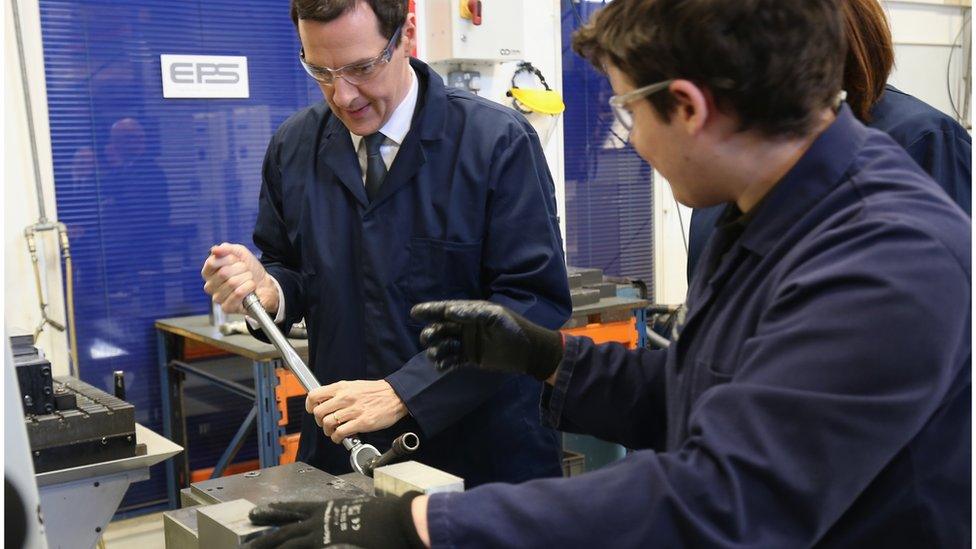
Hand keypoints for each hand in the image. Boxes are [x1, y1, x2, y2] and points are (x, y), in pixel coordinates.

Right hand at [200, 242, 277, 314]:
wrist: (265, 284)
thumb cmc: (249, 270)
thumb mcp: (239, 253)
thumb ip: (226, 249)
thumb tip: (215, 250)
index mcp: (209, 272)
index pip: (212, 262)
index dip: (229, 259)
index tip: (237, 260)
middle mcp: (210, 286)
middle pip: (223, 273)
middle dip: (241, 269)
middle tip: (246, 271)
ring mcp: (217, 298)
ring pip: (232, 283)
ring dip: (247, 279)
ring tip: (249, 280)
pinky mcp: (227, 308)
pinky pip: (238, 294)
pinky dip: (249, 288)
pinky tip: (250, 289)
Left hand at [246, 492, 426, 548]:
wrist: (398, 519)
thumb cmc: (386, 517)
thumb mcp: (360, 515)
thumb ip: (345, 519)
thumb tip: (340, 523)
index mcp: (330, 508)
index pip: (298, 508)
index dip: (280, 510)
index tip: (266, 510)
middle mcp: (322, 518)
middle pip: (286, 523)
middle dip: (266, 525)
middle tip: (249, 521)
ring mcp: (322, 531)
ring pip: (287, 539)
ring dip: (268, 542)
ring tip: (250, 546)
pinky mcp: (325, 541)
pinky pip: (298, 547)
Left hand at [306, 380, 407, 443]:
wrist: (396, 396)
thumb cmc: (376, 392)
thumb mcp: (354, 385)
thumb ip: (338, 393)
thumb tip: (324, 402)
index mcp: (342, 387)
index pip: (314, 395)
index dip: (310, 406)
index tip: (312, 411)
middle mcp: (345, 398)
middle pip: (318, 412)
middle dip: (319, 422)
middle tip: (325, 424)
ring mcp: (354, 410)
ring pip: (327, 424)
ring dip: (328, 431)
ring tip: (335, 432)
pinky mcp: (362, 422)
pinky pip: (340, 433)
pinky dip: (337, 438)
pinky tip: (342, 437)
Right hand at [410, 300, 563, 381]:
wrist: (528, 351)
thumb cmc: (513, 328)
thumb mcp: (495, 316)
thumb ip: (472, 313)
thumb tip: (449, 311)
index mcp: (470, 313)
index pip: (445, 310)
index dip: (430, 310)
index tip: (415, 312)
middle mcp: (465, 327)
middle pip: (440, 328)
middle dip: (431, 332)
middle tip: (430, 337)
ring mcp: (466, 343)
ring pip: (443, 345)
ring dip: (436, 349)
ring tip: (438, 354)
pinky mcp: (470, 358)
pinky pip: (452, 360)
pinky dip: (444, 363)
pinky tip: (442, 366)